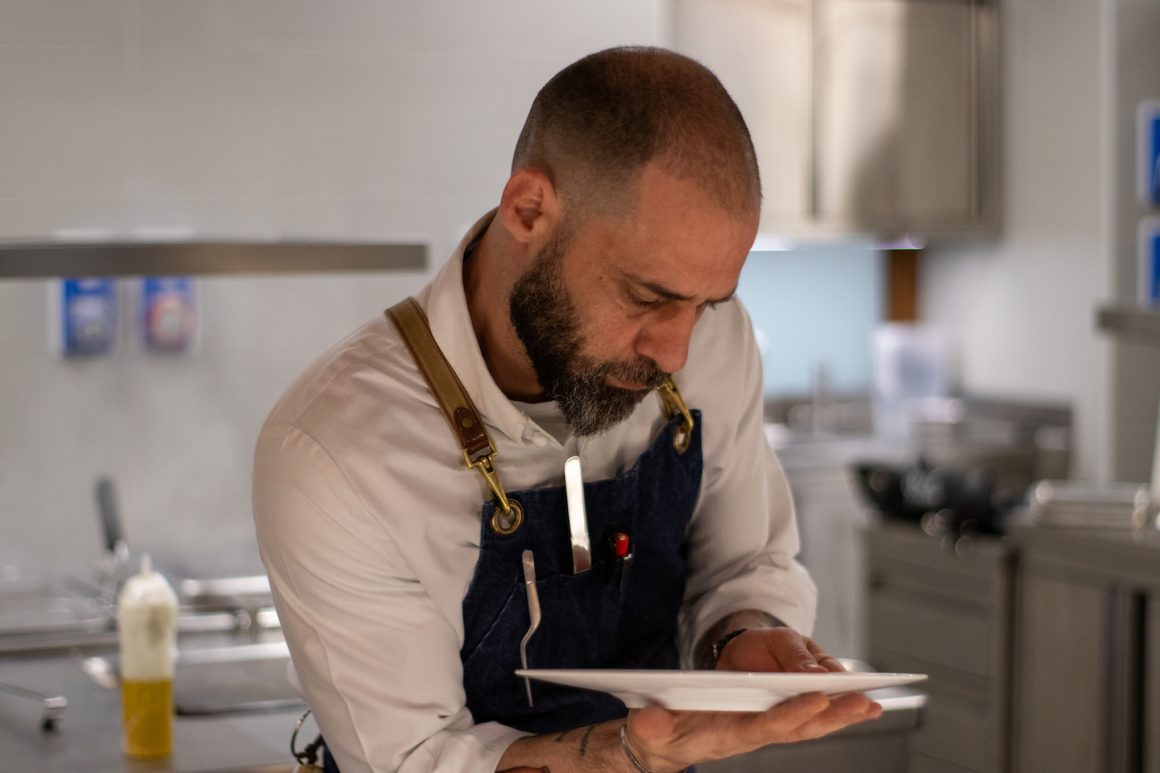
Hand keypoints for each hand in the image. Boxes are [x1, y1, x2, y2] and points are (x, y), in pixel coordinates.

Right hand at [625, 630, 881, 771]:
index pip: (764, 726)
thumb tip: (648, 721)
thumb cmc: (658, 735)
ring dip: (838, 715)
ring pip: (806, 724)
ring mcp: (760, 730)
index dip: (791, 715)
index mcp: (726, 735)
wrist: (662, 745)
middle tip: (864, 703)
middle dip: (831, 717)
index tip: (816, 699)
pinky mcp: (764, 723)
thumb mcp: (650, 729)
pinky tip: (849, 704)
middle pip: (798, 728)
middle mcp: (751, 736)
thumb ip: (651, 726)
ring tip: (871, 703)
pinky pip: (801, 718)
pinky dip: (827, 711)